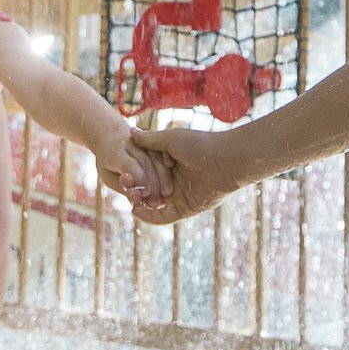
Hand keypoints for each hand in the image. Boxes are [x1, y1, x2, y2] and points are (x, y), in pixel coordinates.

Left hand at [95, 128, 168, 204]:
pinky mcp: (153, 139)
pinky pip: (163, 152)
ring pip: (157, 158)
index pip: (129, 165)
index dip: (138, 178)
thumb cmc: (108, 162)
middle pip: (145, 162)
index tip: (145, 193)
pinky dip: (168, 166)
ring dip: (164, 177)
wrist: (110, 134)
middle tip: (156, 201)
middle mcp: (129, 143)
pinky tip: (171, 179)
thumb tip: (136, 198)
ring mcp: (142, 140)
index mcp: (114, 152)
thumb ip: (123, 186)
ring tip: (166, 194)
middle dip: (153, 183)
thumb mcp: (108, 175)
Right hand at [124, 126, 244, 223]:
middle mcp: (174, 181)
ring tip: (129, 200)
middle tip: (124, 189)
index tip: (122, 173)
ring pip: (155, 205)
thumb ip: (150, 140)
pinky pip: (164, 217)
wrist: (225, 160)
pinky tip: (137, 211)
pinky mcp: (185, 209)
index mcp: (171, 164)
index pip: (148, 172)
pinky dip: (150, 217)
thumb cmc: (200, 145)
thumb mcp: (170, 139)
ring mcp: (180, 196)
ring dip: (141, 205)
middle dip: (136, 191)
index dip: (135, 174)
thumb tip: (130, 132)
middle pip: (149, 190)